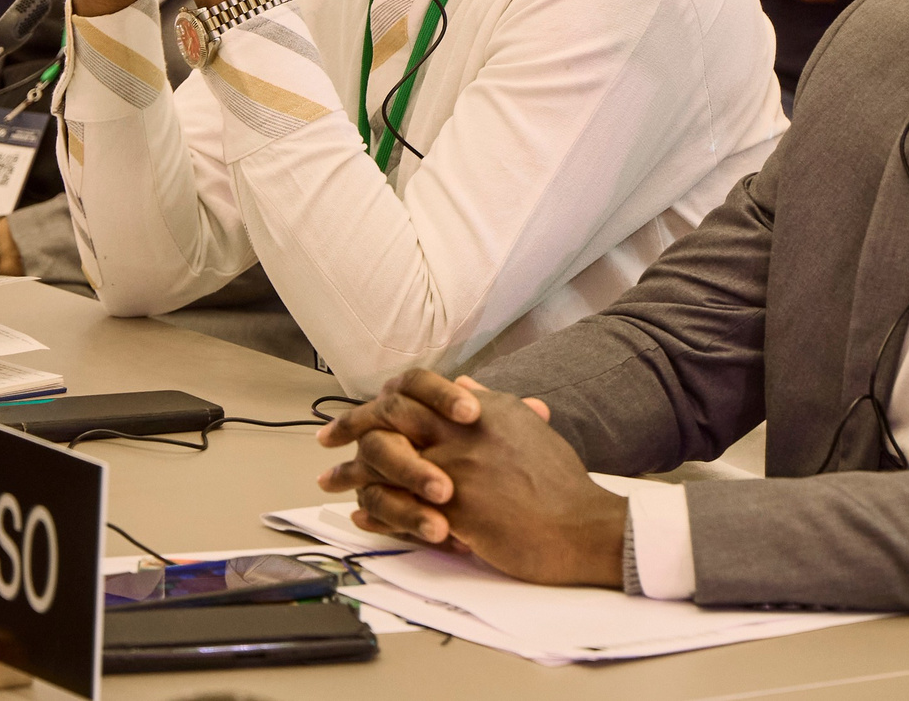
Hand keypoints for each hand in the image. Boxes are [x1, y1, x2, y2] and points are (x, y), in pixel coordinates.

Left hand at [315, 370, 623, 585]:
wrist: (581, 526)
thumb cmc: (560, 482)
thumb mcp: (526, 427)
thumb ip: (493, 403)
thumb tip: (464, 383)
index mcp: (479, 410)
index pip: (415, 391)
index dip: (381, 399)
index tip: (360, 410)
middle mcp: (461, 432)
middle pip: (388, 419)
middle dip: (350, 427)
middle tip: (327, 441)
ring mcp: (454, 471)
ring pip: (384, 462)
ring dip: (352, 473)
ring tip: (330, 482)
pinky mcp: (453, 511)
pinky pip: (397, 507)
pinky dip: (373, 511)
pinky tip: (359, 516)